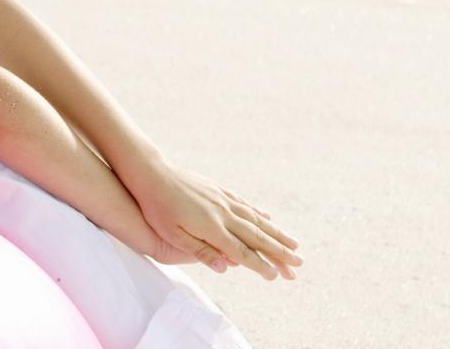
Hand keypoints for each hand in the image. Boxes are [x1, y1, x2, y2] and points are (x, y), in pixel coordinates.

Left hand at [124, 160, 302, 279]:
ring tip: (295, 245)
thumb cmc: (157, 209)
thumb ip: (200, 251)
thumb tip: (226, 267)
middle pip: (257, 237)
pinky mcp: (219, 190)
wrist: (151, 174)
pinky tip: (269, 219)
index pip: (242, 252)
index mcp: (212, 228)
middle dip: (279, 253)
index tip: (277, 276)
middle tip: (298, 266)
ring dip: (277, 234)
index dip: (261, 265)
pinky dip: (260, 214)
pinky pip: (245, 204)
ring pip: (256, 220)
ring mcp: (223, 200)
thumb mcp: (172, 234)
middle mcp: (223, 213)